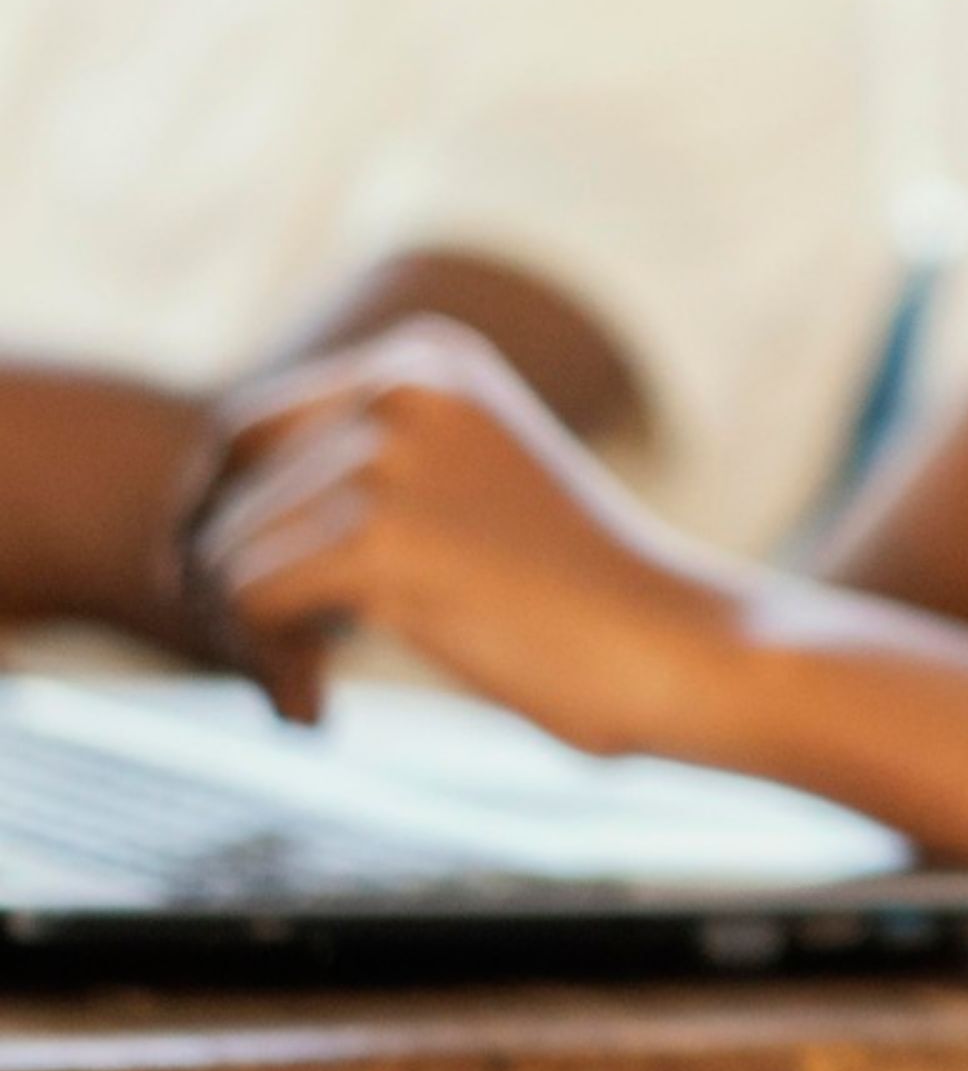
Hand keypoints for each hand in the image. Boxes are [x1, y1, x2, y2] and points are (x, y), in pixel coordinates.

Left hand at [185, 320, 743, 745]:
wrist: (680, 645)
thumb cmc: (580, 595)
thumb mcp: (465, 489)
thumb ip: (360, 476)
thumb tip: (184, 541)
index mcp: (428, 358)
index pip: (250, 430)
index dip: (227, 521)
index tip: (252, 606)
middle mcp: (403, 386)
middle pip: (226, 490)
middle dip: (221, 579)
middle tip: (274, 658)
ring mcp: (390, 459)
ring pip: (226, 556)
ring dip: (251, 641)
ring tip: (315, 692)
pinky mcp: (380, 541)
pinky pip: (249, 610)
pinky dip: (270, 673)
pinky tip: (320, 712)